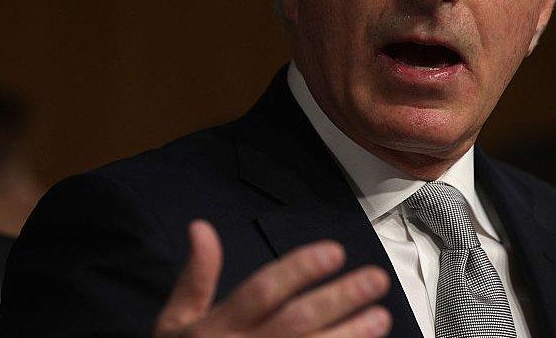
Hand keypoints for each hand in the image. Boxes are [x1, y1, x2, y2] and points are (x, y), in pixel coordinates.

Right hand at [154, 220, 391, 336]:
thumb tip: (201, 227)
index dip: (299, 270)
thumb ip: (195, 277)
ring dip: (350, 335)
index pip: (263, 290)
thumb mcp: (174, 322)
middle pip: (297, 321)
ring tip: (381, 317)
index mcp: (216, 327)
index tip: (334, 252)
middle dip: (339, 298)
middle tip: (375, 279)